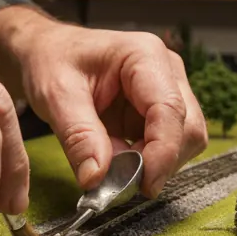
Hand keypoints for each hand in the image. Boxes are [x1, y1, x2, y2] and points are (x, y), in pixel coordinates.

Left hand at [0, 7, 208, 197]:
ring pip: (184, 141)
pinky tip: (118, 157)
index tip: (142, 184)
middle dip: (159, 162)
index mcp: (144, 55)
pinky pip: (168, 146)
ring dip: (153, 164)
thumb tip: (97, 178)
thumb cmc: (52, 60)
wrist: (49, 51)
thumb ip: (78, 136)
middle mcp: (167, 70)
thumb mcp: (56, 95)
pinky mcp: (161, 112)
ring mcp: (169, 90)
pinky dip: (146, 162)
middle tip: (119, 181)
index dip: (162, 152)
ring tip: (112, 164)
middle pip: (187, 128)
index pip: (169, 109)